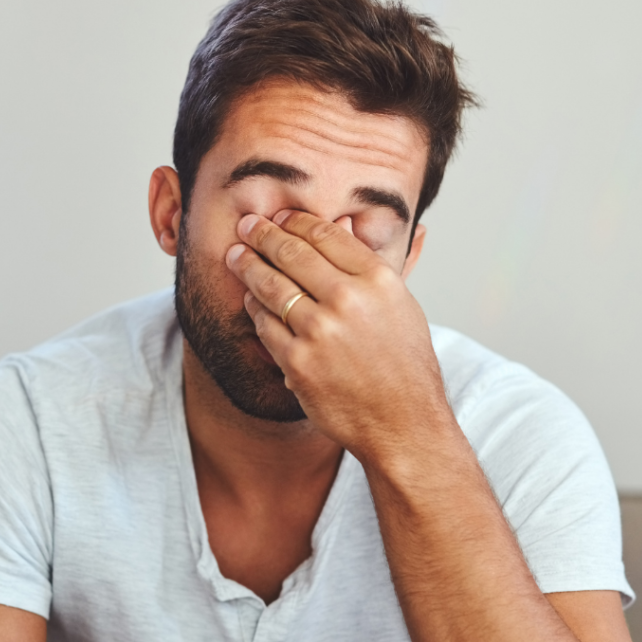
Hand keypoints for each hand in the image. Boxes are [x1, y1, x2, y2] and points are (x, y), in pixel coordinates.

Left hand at [225, 209, 450, 461]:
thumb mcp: (401, 305)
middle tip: (246, 226)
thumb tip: (343, 223)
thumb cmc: (405, 365)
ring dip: (248, 267)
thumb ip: (368, 266)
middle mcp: (348, 299)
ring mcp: (319, 331)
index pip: (325, 235)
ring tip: (236, 257)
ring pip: (270, 286)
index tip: (279, 218)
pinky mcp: (297, 362)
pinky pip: (264, 326)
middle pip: (291, 253)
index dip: (294, 222)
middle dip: (262, 236)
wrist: (403, 423)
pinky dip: (255, 311)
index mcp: (378, 280)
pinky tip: (251, 302)